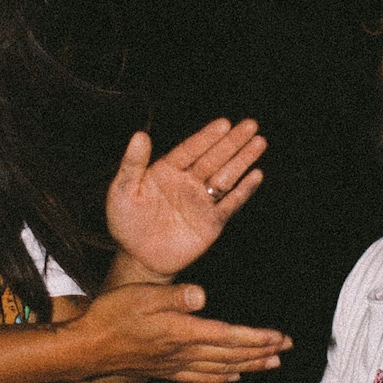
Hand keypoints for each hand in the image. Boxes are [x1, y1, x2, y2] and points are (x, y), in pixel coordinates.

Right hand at [69, 279, 289, 382]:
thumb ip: (174, 296)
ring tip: (271, 363)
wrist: (86, 348)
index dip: (256, 337)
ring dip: (248, 365)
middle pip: (231, 354)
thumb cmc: (112, 316)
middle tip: (287, 348)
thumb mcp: (141, 296)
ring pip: (221, 368)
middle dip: (261, 351)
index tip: (280, 336)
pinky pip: (200, 378)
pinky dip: (221, 378)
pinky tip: (232, 378)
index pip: (228, 336)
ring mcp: (175, 365)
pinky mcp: (165, 371)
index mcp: (182, 332)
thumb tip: (202, 296)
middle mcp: (183, 352)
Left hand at [105, 117, 266, 275]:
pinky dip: (244, 190)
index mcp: (168, 170)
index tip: (224, 123)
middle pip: (214, 158)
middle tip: (251, 124)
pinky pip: (230, 203)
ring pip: (226, 176)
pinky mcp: (212, 222)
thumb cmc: (126, 223)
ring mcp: (201, 201)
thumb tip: (139, 135)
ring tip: (260, 142)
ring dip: (243, 160)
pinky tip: (256, 175)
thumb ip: (132, 164)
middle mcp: (188, 181)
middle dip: (233, 142)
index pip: (191, 149)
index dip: (207, 136)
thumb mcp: (122, 192)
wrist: (138, 259)